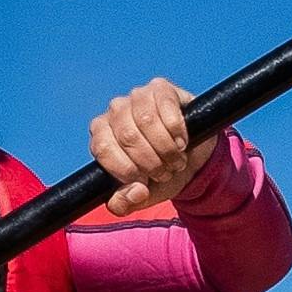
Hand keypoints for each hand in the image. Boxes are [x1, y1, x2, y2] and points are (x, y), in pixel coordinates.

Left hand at [89, 77, 205, 209]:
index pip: (104, 149)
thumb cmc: (160, 175)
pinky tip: (183, 140)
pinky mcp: (160, 88)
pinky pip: (166, 107)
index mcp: (100, 136)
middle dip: (151, 162)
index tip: (144, 182)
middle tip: (165, 172)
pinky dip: (177, 131)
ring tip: (175, 159)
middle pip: (128, 136)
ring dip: (167, 148)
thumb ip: (124, 204)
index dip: (127, 170)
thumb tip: (134, 192)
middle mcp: (114, 111)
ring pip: (147, 121)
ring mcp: (136, 96)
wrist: (191, 160)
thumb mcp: (140, 196)